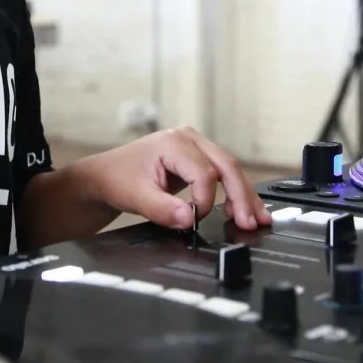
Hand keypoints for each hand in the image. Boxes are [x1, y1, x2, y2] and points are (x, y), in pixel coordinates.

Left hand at [73, 126, 270, 231]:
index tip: (194, 220)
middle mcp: (189, 139)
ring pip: (230, 170)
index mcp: (174, 142)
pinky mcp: (198, 160)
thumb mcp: (135, 196)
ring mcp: (195, 148)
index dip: (204, 201)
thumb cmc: (116, 179)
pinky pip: (223, 175)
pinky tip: (244, 210)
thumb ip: (162, 209)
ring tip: (258, 219)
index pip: (204, 173)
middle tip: (250, 223)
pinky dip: (235, 193)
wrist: (104, 176)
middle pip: (226, 166)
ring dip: (244, 195)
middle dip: (241, 196)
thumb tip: (188, 219)